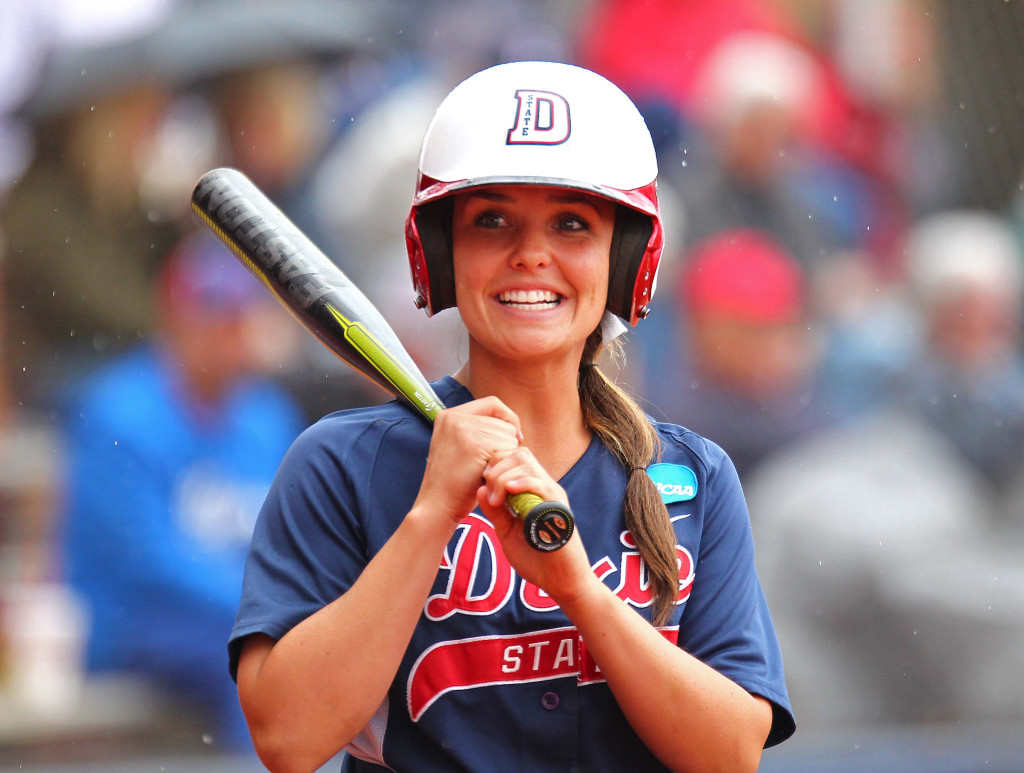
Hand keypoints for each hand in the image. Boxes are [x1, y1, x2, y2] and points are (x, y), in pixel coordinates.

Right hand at [412, 397, 521, 529]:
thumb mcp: (458, 447)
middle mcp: (454, 416)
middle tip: (489, 466)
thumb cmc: (453, 482)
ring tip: (484, 471)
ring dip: (504, 456)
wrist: (437, 506)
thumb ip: (476, 430)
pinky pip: (507, 448)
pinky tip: (487, 476)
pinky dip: (503, 464)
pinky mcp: (474, 444)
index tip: (515, 438)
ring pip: (508, 436)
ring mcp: (463, 429)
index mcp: (449, 415)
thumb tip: (512, 425)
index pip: (493, 404)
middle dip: (505, 444)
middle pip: (503, 422)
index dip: (508, 419)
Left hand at [476, 447, 595, 605]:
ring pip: (527, 464)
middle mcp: (544, 487)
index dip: (494, 466)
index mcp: (532, 491)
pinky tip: (508, 493)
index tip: (483, 488)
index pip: (513, 458)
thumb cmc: (536, 559)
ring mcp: (553, 496)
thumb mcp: (507, 532)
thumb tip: (480, 489)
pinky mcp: (559, 508)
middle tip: (489, 495)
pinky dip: (522, 483)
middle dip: (496, 467)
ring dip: (503, 477)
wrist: (561, 582)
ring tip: (497, 502)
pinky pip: (542, 484)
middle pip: (519, 454)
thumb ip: (495, 512)